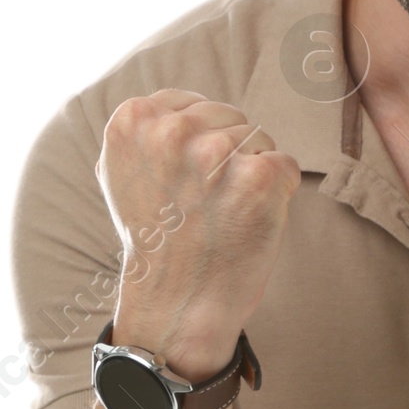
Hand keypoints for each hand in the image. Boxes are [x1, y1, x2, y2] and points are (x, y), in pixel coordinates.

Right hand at [97, 89, 301, 379]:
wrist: (178, 304)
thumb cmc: (158, 241)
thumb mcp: (125, 172)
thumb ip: (149, 130)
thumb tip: (181, 104)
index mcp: (132, 119)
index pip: (193, 103)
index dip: (198, 145)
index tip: (185, 184)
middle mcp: (170, 130)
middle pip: (230, 118)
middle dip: (228, 156)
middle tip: (205, 206)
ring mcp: (216, 152)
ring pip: (259, 140)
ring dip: (251, 176)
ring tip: (223, 215)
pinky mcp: (259, 176)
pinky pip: (284, 165)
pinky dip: (276, 195)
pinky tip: (247, 222)